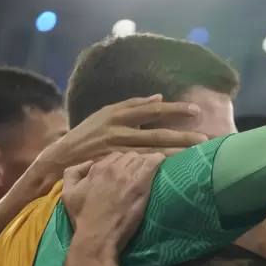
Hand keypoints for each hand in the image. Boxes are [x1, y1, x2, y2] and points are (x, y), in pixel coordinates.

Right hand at [37, 95, 207, 178]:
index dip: (175, 109)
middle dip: (182, 135)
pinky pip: (140, 164)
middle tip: (205, 137)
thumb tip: (159, 97)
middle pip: (157, 131)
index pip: (151, 109)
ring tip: (196, 154)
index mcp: (117, 113)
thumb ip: (133, 105)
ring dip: (176, 152)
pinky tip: (175, 168)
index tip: (196, 111)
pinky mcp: (114, 164)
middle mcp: (118, 128)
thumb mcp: (105, 114)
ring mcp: (117, 148)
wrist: (61, 155)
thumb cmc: (87, 134)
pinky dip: (158, 165)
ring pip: (152, 150)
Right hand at [62, 151, 164, 252]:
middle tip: (138, 173)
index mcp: (96, 169)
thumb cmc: (82, 218)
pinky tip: (161, 160)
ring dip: (145, 162)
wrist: (97, 235)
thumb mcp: (68, 193)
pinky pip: (151, 165)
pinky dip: (157, 160)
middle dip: (133, 163)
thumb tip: (88, 163)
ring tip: (151, 168)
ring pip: (140, 159)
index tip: (125, 172)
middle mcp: (112, 169)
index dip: (120, 164)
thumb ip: (73, 173)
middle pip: (129, 157)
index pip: (114, 157)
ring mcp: (127, 176)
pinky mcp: (140, 186)